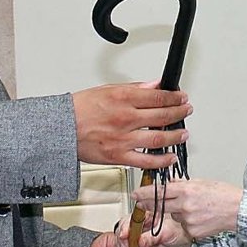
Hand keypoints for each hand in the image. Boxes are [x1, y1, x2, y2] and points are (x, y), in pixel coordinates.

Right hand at [72, 81, 191, 169]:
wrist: (61, 129)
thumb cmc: (79, 109)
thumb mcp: (106, 90)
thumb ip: (134, 89)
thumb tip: (153, 86)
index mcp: (122, 99)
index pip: (157, 96)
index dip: (174, 97)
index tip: (181, 97)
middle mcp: (125, 118)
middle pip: (162, 116)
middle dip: (179, 112)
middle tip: (186, 111)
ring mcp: (123, 139)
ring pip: (158, 139)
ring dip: (175, 136)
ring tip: (183, 134)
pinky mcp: (118, 156)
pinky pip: (145, 161)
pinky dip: (161, 160)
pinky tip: (170, 157)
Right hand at [115, 211, 192, 246]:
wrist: (186, 244)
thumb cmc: (180, 232)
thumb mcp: (167, 233)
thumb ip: (153, 237)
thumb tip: (140, 241)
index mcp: (147, 214)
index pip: (132, 217)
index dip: (125, 226)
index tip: (123, 235)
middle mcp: (141, 223)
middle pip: (124, 227)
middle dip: (121, 238)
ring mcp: (139, 233)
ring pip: (124, 238)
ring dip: (121, 245)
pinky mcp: (139, 243)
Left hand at [130, 179, 242, 240]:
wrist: (239, 210)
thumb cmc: (223, 195)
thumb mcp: (201, 183)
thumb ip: (182, 184)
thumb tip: (168, 183)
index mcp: (186, 190)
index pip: (159, 192)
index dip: (144, 193)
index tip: (135, 194)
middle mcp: (185, 205)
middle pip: (160, 206)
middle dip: (149, 205)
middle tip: (142, 203)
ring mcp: (188, 220)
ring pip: (173, 216)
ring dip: (176, 212)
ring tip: (194, 208)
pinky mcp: (192, 232)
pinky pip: (183, 226)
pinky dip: (187, 222)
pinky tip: (199, 217)